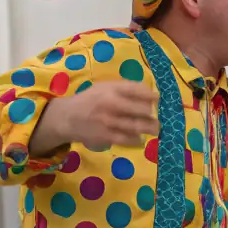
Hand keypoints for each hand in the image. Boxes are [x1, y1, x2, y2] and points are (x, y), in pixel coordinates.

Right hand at [33, 80, 159, 154]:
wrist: (67, 118)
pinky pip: (127, 139)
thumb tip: (148, 90)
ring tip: (157, 129)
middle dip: (153, 114)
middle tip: (161, 117)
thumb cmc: (89, 100)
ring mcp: (109, 121)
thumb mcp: (103, 87)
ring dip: (150, 128)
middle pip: (141, 109)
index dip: (151, 95)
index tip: (159, 99)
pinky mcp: (106, 136)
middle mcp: (111, 104)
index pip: (137, 89)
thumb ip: (123, 88)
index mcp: (111, 89)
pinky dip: (137, 140)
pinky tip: (141, 139)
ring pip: (136, 125)